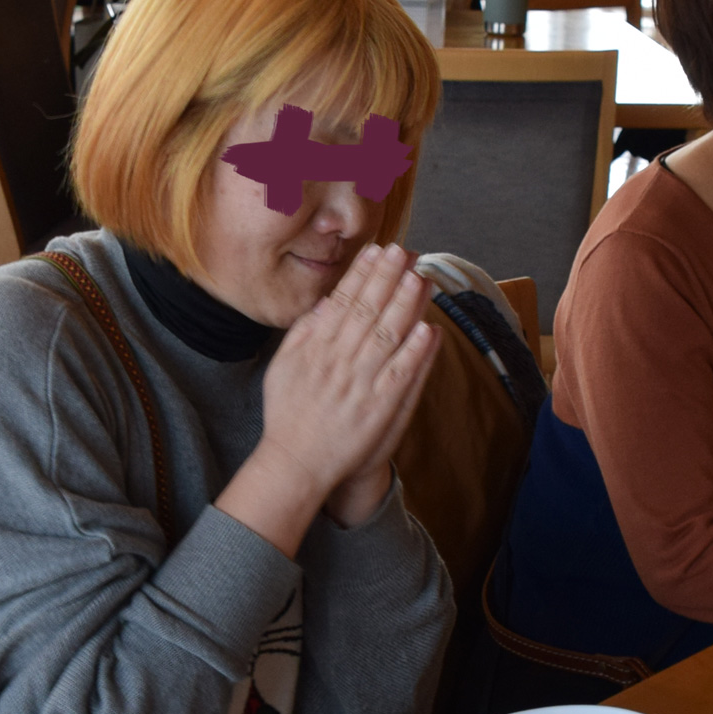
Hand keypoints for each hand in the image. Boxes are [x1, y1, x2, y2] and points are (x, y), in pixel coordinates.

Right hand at [264, 242, 438, 493]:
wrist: (295, 463)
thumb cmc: (288, 414)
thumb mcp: (283, 367)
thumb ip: (303, 332)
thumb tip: (326, 303)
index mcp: (316, 348)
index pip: (344, 301)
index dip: (362, 274)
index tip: (377, 250)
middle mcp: (339, 360)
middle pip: (369, 310)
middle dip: (388, 277)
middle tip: (404, 251)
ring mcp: (360, 383)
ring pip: (388, 335)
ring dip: (406, 304)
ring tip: (420, 277)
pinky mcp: (379, 408)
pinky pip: (400, 373)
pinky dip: (414, 351)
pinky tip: (428, 328)